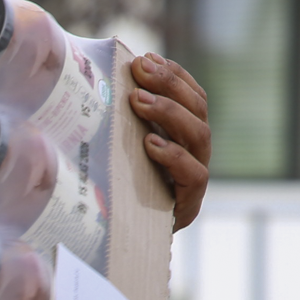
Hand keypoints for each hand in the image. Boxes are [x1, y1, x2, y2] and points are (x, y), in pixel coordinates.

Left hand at [128, 53, 209, 230]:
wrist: (123, 241)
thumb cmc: (117, 188)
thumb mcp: (119, 146)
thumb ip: (120, 117)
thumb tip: (101, 75)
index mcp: (185, 134)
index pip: (193, 96)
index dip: (174, 75)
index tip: (146, 59)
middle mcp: (196, 153)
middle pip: (198, 108)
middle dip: (169, 84)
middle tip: (140, 70)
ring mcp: (196, 178)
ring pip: (198, 135)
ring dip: (169, 112)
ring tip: (138, 100)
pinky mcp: (189, 204)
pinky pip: (194, 175)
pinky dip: (173, 156)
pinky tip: (149, 143)